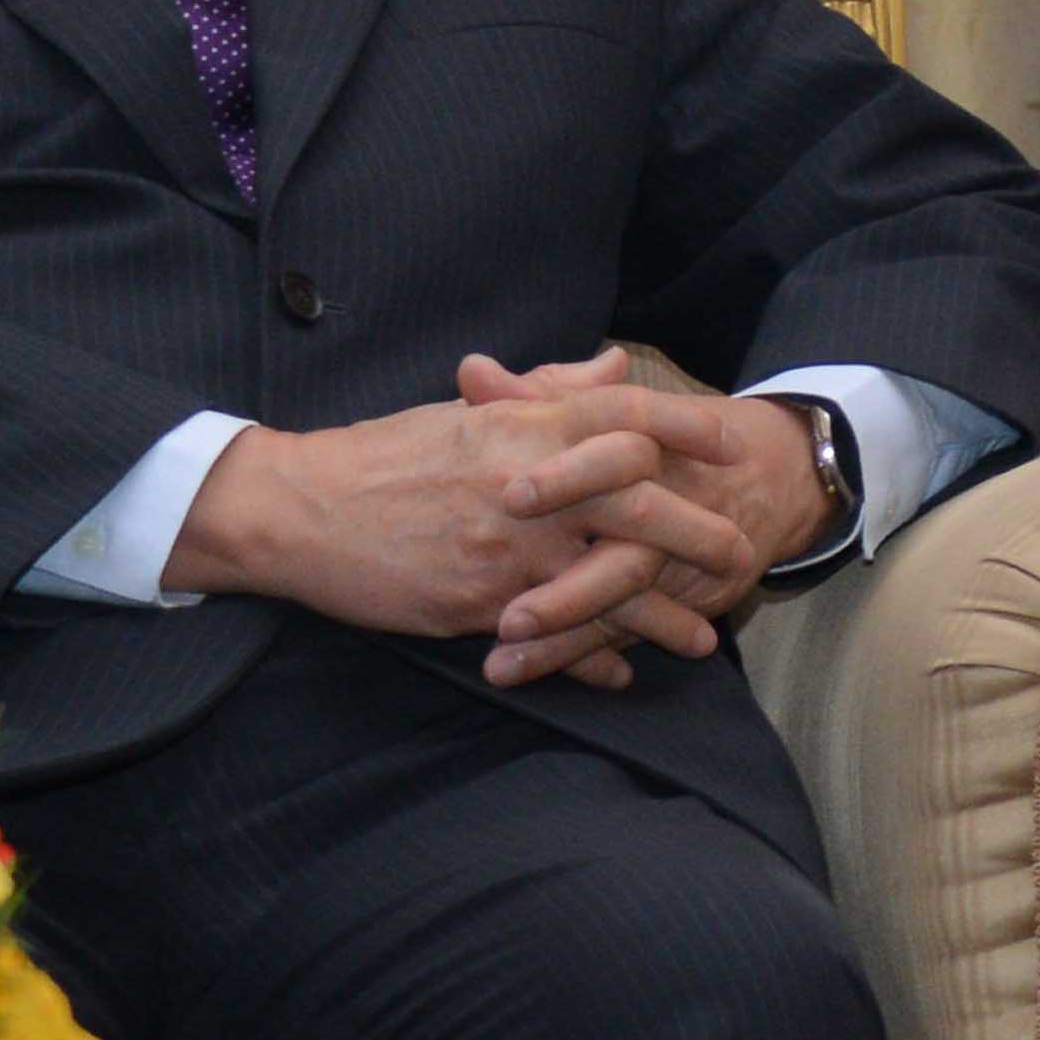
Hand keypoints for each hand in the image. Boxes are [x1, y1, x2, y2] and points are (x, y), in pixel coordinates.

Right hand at [164, 362, 785, 683]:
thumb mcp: (469, 412)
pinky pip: (556, 636)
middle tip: (742, 555)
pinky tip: (620, 674)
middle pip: (641, 503)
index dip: (686, 429)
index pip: (627, 417)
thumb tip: (619, 365)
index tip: (732, 445)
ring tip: (704, 642)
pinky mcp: (480, 604)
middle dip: (700, 532)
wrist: (297, 509)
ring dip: (663, 616)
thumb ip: (551, 391)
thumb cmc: (385, 455)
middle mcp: (528, 484)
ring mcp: (507, 549)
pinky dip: (592, 658)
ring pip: (609, 584)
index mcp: (524, 425)